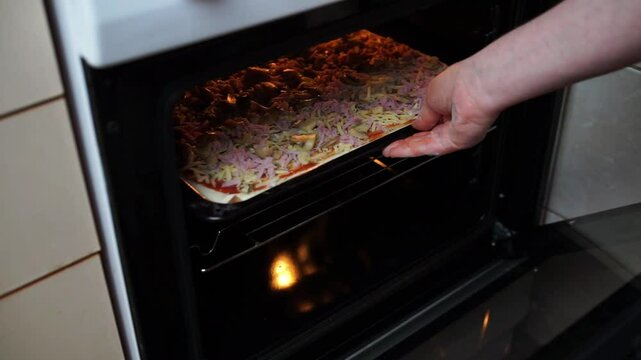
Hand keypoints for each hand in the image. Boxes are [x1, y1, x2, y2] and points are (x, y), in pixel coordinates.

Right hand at [383, 61, 499, 156]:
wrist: (476, 86)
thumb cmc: (459, 83)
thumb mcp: (431, 97)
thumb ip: (424, 115)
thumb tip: (417, 125)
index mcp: (450, 106)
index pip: (430, 123)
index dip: (415, 129)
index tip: (401, 133)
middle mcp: (454, 122)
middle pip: (427, 137)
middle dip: (408, 143)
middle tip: (392, 147)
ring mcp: (456, 133)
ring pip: (427, 145)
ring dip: (407, 148)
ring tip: (390, 151)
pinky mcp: (456, 142)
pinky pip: (430, 148)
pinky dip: (412, 150)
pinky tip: (397, 150)